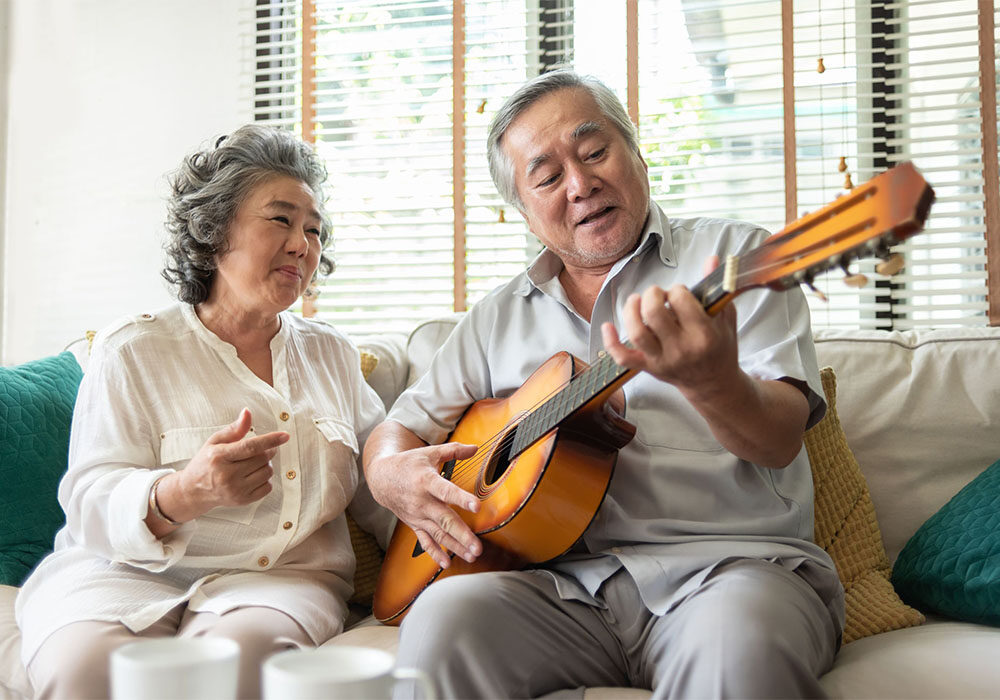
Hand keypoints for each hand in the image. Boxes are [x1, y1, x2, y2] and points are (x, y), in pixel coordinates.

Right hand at [157, 408, 288, 522]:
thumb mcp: (215, 441)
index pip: (249, 447)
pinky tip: (253, 475)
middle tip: (261, 448)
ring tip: (253, 463)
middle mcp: (226, 475)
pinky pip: (268, 487)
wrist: (194, 490)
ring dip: (266, 464)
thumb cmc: (206, 462)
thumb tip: (247, 412)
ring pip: (267, 472)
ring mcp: (235, 490)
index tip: (285, 436)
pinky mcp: (242, 501)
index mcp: (219, 457)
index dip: (269, 440)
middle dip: (267, 450)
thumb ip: (234, 429)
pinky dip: (265, 478)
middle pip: (262, 458)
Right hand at [365, 439, 481, 568]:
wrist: (382, 479)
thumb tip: (475, 448)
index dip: (462, 498)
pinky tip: (447, 562)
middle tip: (478, 547)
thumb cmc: (408, 464)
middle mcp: (422, 501)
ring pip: (438, 534)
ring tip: (472, 556)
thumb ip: (453, 450)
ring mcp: (418, 515)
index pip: (446, 491)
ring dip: (455, 546)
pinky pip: (425, 541)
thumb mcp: (430, 453)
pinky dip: (435, 553)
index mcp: (426, 481)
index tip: (477, 506)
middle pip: (444, 520)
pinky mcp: (414, 524)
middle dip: (462, 535)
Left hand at [600, 255, 739, 402]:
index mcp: (704, 335)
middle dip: (652, 294)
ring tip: (636, 300)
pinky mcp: (648, 367)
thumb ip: (716, 289)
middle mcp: (681, 349)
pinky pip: (623, 357)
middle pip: (654, 313)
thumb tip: (712, 259)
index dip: (677, 290)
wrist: (713, 384)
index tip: (679, 293)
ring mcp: (662, 360)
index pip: (681, 300)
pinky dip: (610, 342)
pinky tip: (607, 325)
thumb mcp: (725, 318)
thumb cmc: (720, 348)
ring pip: (636, 333)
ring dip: (631, 310)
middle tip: (657, 294)